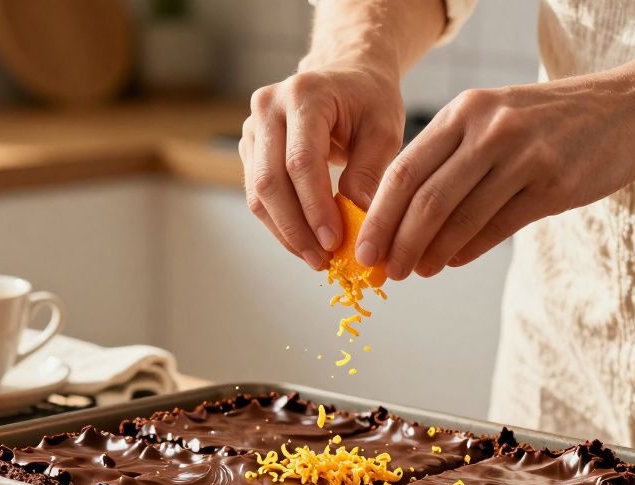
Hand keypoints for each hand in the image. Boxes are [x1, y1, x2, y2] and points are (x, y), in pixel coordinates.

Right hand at [240, 64, 404, 269]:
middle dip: (295, 228)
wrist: (346, 75)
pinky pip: (258, 194)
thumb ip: (370, 172)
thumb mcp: (384, 129)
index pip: (301, 162)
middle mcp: (268, 107)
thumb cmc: (369, 100)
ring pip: (257, 193)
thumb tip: (357, 219)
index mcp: (304, 94)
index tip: (334, 241)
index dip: (314, 207)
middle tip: (321, 260)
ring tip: (314, 258)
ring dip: (284, 232)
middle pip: (270, 180)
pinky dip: (280, 222)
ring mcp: (252, 127)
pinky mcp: (250, 147)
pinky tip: (304, 241)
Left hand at [355, 74, 634, 278]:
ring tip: (416, 272)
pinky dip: (469, 249)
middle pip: (425, 200)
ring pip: (459, 218)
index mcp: (465, 111)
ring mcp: (522, 155)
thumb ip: (452, 157)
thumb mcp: (495, 120)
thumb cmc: (551, 122)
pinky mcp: (553, 183)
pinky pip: (499, 226)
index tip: (363, 248)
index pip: (404, 170)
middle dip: (397, 243)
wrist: (629, 108)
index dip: (378, 215)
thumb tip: (404, 215)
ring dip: (431, 253)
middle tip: (384, 271)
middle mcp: (488, 129)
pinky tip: (452, 261)